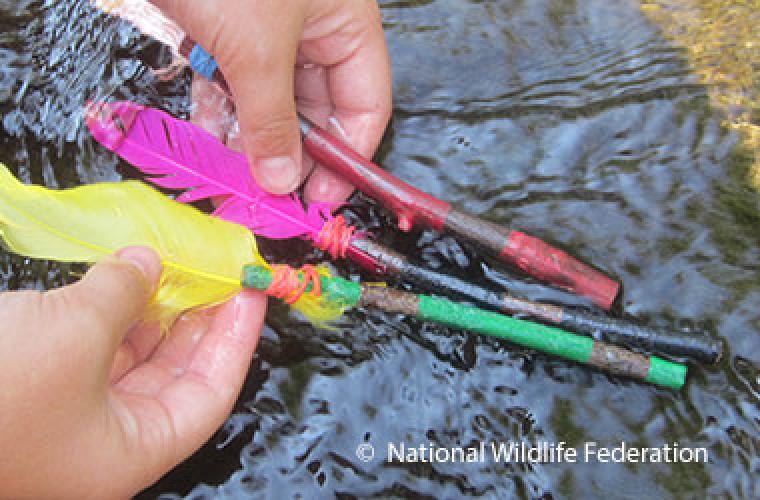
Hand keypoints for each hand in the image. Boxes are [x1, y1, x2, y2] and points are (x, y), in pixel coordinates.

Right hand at [0, 247, 265, 497]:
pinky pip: (89, 348)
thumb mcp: (74, 334)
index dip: (236, 340)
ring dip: (152, 308)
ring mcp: (67, 416)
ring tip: (178, 260)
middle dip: (197, 318)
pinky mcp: (33, 387)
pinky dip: (108, 310)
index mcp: (129, 452)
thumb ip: (124, 294)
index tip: (252, 292)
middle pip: (175, 375)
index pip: (211, 394)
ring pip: (130, 358)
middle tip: (217, 268)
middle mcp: (104, 441)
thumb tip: (148, 262)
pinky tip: (124, 273)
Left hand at [154, 0, 391, 202]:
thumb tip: (282, 181)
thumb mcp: (256, 49)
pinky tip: (212, 137)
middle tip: (273, 195)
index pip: (365, 105)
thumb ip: (272, 121)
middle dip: (295, 153)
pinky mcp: (229, 29)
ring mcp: (270, 29)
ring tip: (238, 174)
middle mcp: (315, 28)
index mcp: (346, 23)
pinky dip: (224, 109)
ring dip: (256, 137)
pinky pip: (236, 81)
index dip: (347, 157)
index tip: (319, 199)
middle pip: (318, 107)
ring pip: (274, 99)